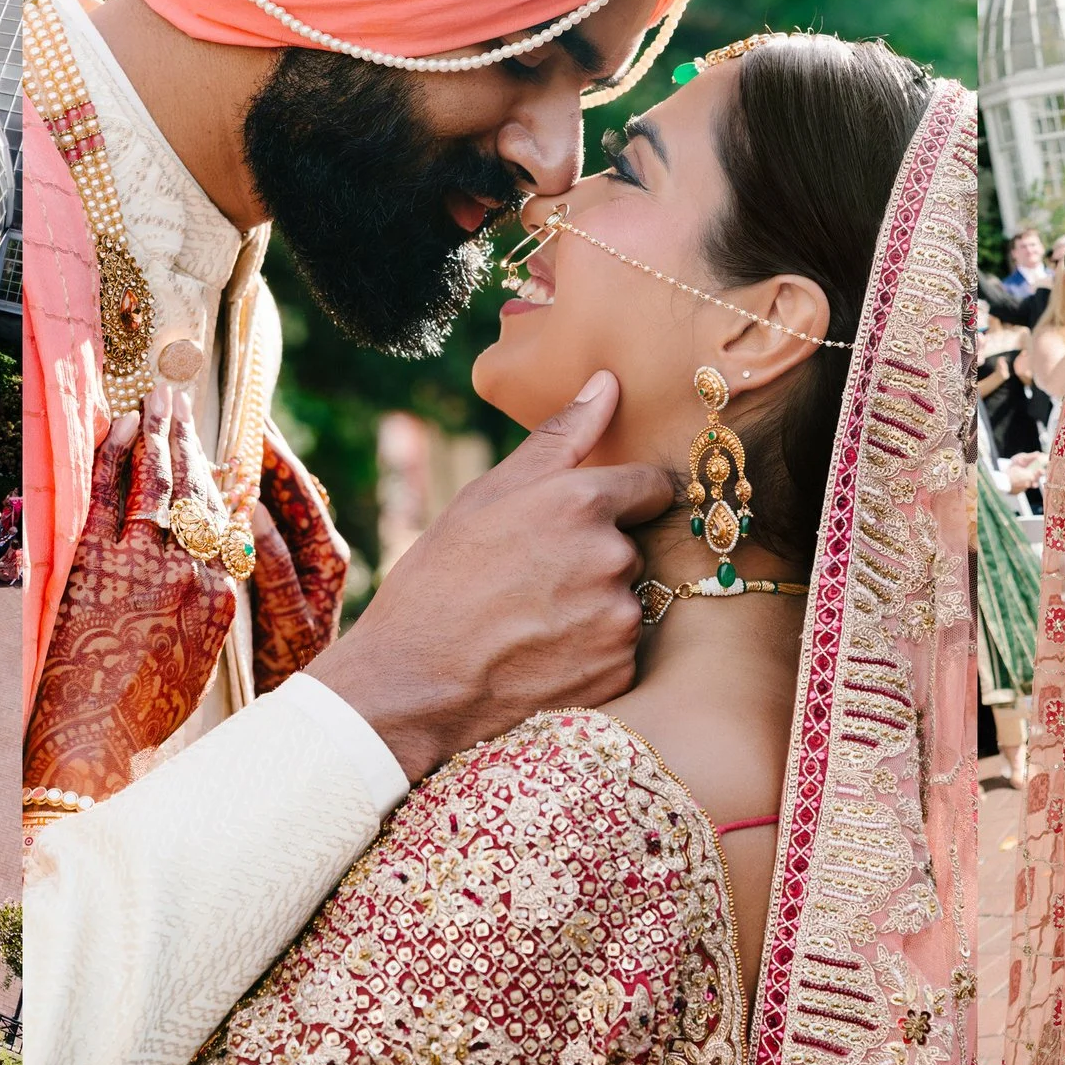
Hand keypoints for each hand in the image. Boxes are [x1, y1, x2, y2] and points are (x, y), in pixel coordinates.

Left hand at [22, 387, 240, 804]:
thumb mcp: (195, 665)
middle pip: (194, 492)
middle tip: (182, 400)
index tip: (212, 454)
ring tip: (158, 397)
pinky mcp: (99, 560)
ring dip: (158, 433)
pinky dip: (117, 453)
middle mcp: (190, 573)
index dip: (214, 482)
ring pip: (158, 482)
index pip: (222, 525)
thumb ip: (206, 616)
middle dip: (188, 441)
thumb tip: (207, 584)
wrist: (95, 738)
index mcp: (218, 599)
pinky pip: (111, 492)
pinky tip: (121, 424)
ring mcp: (144, 562)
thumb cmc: (142, 715)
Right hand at [310, 371, 671, 782]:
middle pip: (631, 545)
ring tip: (532, 618)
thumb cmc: (441, 578)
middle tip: (533, 577)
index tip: (585, 517)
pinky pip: (620, 648)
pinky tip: (542, 652)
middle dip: (596, 554)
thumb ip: (560, 436)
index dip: (619, 498)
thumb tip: (609, 383)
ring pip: (626, 597)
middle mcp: (612, 557)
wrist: (414, 682)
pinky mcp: (618, 671)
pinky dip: (591, 649)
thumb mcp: (487, 494)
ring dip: (594, 603)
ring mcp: (619, 620)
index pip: (650, 486)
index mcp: (583, 503)